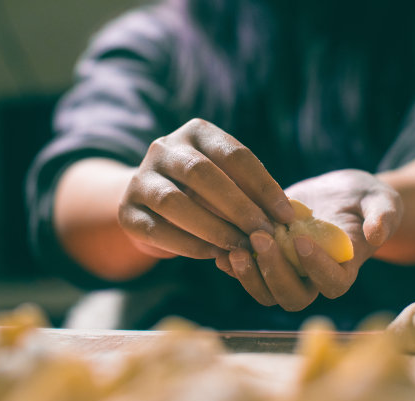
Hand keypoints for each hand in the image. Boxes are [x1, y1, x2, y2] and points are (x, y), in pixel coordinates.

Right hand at [118, 118, 294, 263]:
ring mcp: (140, 177)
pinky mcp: (127, 210)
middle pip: (201, 173)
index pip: (234, 154)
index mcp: (196, 132)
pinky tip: (212, 254)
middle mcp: (164, 147)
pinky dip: (188, 244)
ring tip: (239, 247)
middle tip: (262, 234)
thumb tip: (287, 217)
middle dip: (237, 207)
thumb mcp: (228, 181)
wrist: (153, 202)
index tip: (285, 216)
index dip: (264, 186)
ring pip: (174, 201)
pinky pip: (157, 229)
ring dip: (212, 227)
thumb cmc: (205, 192)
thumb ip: (251, 192)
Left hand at [227, 170, 402, 310]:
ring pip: (266, 292)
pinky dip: (233, 265)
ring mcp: (289, 272)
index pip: (333, 284)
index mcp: (345, 268)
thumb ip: (383, 216)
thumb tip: (377, 234)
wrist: (339, 195)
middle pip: (292, 297)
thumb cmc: (365, 199)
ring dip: (249, 276)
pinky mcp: (268, 260)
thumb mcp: (381, 200)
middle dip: (274, 272)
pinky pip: (248, 273)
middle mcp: (314, 278)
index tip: (302, 240)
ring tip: (234, 249)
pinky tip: (220, 247)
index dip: (317, 269)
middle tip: (261, 238)